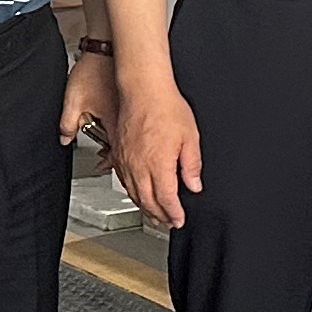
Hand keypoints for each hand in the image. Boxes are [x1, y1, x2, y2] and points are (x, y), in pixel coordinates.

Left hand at [58, 45, 119, 174]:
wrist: (106, 49)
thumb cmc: (93, 70)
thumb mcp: (72, 101)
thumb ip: (67, 124)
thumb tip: (65, 139)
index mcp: (113, 122)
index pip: (116, 152)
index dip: (108, 163)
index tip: (102, 166)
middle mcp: (126, 118)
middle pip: (125, 145)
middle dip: (114, 153)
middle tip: (105, 158)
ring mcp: (129, 109)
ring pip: (127, 133)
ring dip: (118, 140)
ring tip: (107, 144)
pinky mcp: (129, 100)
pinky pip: (127, 120)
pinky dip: (121, 125)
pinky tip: (112, 123)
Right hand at [112, 70, 202, 231]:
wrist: (142, 88)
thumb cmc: (165, 106)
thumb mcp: (190, 137)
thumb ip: (191, 165)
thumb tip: (194, 184)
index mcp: (158, 165)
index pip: (166, 200)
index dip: (173, 214)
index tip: (179, 220)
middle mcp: (138, 167)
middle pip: (147, 202)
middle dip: (159, 216)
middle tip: (168, 222)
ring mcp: (125, 161)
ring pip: (133, 193)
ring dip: (144, 207)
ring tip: (154, 214)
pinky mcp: (118, 152)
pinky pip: (123, 180)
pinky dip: (131, 192)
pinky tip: (137, 193)